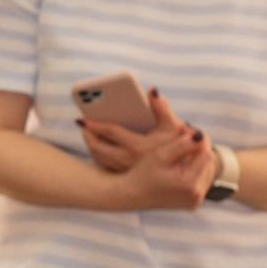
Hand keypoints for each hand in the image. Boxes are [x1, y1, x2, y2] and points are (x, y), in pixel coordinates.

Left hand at [78, 89, 216, 206]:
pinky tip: (98, 145)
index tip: (82, 118)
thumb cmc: (179, 145)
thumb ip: (162, 108)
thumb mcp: (173, 126)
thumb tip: (152, 91)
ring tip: (88, 132)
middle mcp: (129, 161)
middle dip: (87, 135)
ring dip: (90, 144)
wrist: (184, 171)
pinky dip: (98, 155)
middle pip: (97, 147)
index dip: (94, 124)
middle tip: (83, 124)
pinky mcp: (124, 176)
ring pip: (98, 158)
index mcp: (139, 147)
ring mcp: (125, 170)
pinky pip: (104, 165)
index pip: (110, 132)